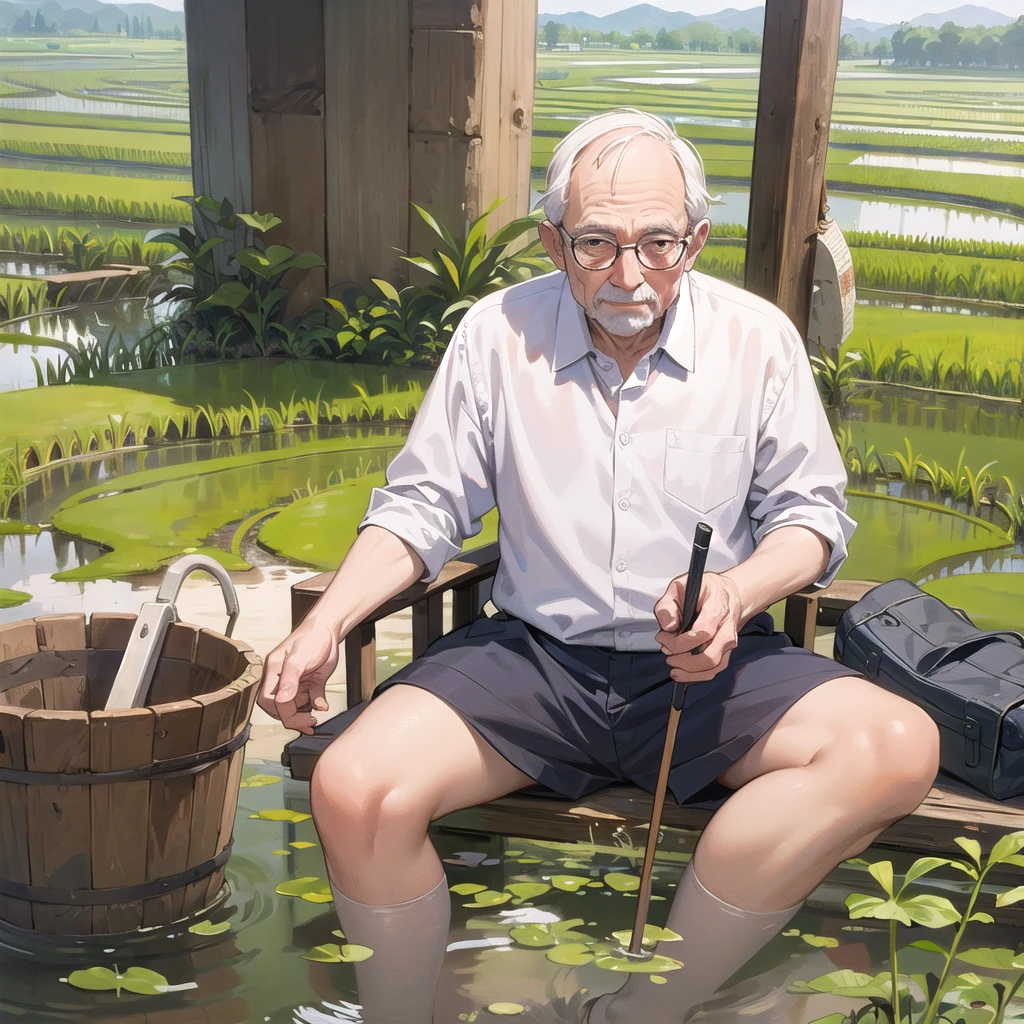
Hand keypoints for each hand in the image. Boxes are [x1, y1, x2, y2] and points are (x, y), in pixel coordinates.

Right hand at [257, 618, 339, 734]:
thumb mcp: (298, 658)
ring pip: (295, 706)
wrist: (329, 629)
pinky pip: (310, 700)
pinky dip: (316, 706)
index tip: (301, 717)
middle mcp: (282, 678)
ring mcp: (297, 682)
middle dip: (293, 717)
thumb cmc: (311, 637)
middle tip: (309, 721)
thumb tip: (281, 700)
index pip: (271, 700)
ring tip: (314, 715)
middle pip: (280, 707)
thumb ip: (289, 680)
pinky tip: (322, 706)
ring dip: (304, 713)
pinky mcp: (310, 682)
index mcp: (274, 672)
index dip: (284, 712)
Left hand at [654, 572, 742, 682]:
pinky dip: (695, 676)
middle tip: (666, 650)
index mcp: (717, 608)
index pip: (702, 633)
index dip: (680, 641)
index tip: (663, 636)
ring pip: (712, 667)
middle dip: (683, 659)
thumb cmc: (702, 590)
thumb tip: (668, 626)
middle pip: (709, 655)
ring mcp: (728, 642)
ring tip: (672, 663)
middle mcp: (726, 628)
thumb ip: (668, 605)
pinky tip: (680, 673)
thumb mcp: (679, 587)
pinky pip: (713, 671)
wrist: (725, 594)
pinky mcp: (726, 653)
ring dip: (688, 671)